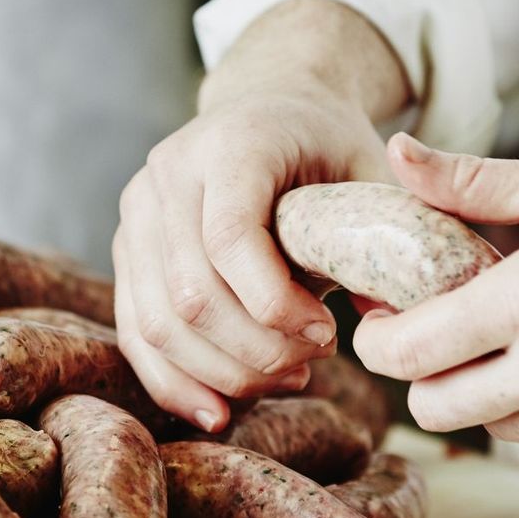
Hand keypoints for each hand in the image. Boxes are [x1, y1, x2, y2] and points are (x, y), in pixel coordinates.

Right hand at [114, 0, 408, 431]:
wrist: (271, 106)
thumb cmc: (327, 144)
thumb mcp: (368, 172)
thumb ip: (385, 233)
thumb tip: (389, 322)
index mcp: (231, 142)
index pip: (230, 237)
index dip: (275, 304)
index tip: (328, 334)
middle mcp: (169, 173)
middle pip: (191, 291)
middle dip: (255, 350)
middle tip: (312, 365)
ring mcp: (138, 214)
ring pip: (158, 322)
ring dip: (223, 372)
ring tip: (285, 381)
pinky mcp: (129, 252)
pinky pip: (136, 333)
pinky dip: (175, 382)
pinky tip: (221, 411)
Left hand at [353, 134, 518, 460]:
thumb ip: (473, 182)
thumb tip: (398, 152)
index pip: (410, 353)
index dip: (376, 339)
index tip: (378, 318)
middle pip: (437, 408)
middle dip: (420, 372)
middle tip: (435, 329)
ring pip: (494, 425)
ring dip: (483, 386)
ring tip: (510, 332)